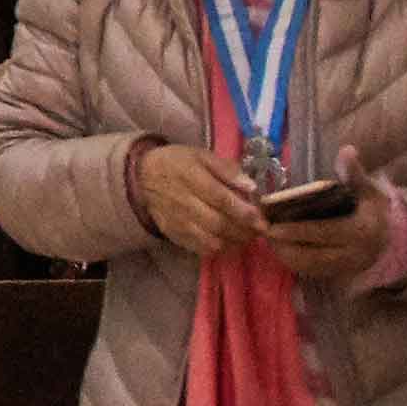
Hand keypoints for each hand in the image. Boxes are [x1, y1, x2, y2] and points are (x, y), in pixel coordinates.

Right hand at [135, 142, 265, 259]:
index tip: (263, 218)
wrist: (144, 177)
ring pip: (213, 241)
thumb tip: (252, 186)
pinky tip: (229, 240)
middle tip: (260, 229)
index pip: (221, 199)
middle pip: (219, 223)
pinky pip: (203, 249)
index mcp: (190, 177)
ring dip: (235, 242)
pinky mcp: (176, 236)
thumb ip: (227, 169)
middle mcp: (183, 202)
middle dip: (245, 230)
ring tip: (248, 235)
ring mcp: (178, 222)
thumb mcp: (201, 155)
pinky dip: (221, 249)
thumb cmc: (179, 163)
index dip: (244, 211)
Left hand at [255, 152, 393, 288]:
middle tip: (259, 228)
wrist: (388, 238)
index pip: (323, 233)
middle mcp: (353, 254)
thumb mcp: (367, 189)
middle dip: (283, 244)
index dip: (296, 230)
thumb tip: (347, 150)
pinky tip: (277, 245)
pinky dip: (292, 261)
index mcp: (360, 231)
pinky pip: (310, 272)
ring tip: (264, 234)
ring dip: (283, 253)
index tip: (272, 225)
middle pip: (311, 254)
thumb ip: (354, 172)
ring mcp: (344, 268)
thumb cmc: (370, 208)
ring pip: (307, 267)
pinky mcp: (336, 274)